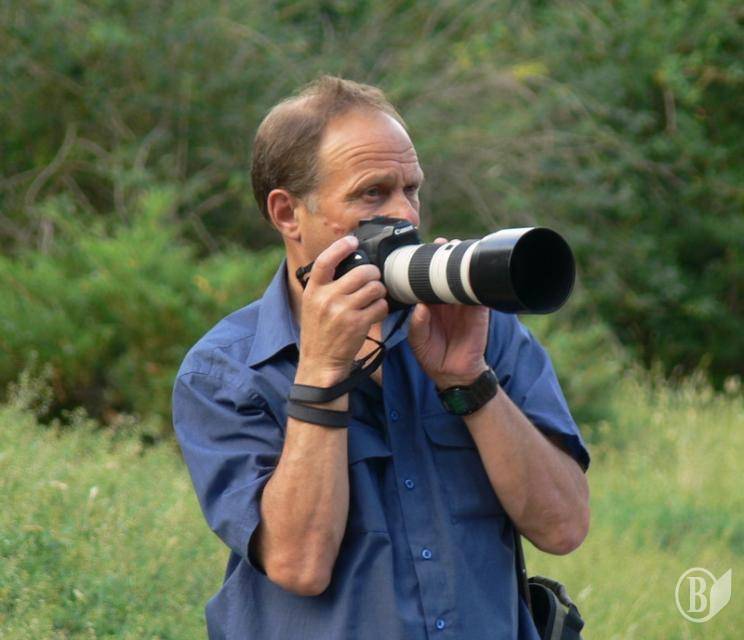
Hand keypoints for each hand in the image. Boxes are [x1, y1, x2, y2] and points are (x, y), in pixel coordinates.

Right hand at [296, 236, 387, 385]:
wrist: (319, 364)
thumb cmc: (318, 334)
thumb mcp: (312, 306)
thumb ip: (325, 286)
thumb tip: (346, 264)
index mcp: (313, 290)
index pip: (325, 261)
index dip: (340, 247)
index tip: (352, 240)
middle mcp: (326, 298)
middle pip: (361, 271)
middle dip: (373, 274)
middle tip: (373, 280)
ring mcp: (342, 311)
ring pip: (374, 287)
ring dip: (379, 292)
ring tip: (373, 299)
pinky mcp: (357, 324)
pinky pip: (380, 306)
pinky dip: (381, 309)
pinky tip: (374, 314)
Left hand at [408, 238, 489, 388]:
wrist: (453, 373)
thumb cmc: (432, 355)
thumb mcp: (417, 340)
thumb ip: (417, 324)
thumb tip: (420, 306)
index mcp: (430, 304)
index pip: (428, 279)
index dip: (426, 265)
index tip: (422, 250)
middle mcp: (447, 301)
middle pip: (447, 273)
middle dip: (445, 256)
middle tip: (441, 243)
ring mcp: (464, 305)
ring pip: (464, 279)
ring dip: (462, 264)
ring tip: (457, 250)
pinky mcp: (478, 312)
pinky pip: (480, 294)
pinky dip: (478, 283)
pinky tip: (473, 273)